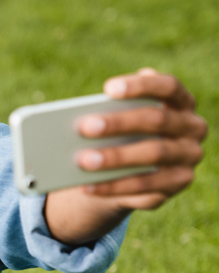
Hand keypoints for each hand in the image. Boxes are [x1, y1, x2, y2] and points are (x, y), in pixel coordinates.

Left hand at [74, 68, 205, 209]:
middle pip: (157, 120)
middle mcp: (192, 126)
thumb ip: (110, 113)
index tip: (108, 89)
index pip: (167, 86)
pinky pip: (145, 185)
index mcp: (181, 102)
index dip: (140, 86)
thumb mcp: (120, 120)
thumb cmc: (123, 134)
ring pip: (154, 153)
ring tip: (83, 161)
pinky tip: (88, 186)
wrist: (132, 171)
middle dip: (119, 123)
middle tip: (84, 128)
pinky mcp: (179, 182)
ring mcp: (189, 155)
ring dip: (116, 157)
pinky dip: (113, 186)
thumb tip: (80, 122)